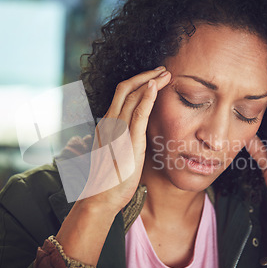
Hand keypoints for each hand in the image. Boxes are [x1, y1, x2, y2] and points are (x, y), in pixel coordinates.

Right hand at [78, 67, 171, 213]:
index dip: (138, 82)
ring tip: (166, 74)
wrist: (100, 198)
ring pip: (132, 96)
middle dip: (146, 75)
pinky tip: (156, 87)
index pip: (121, 94)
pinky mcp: (128, 142)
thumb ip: (122, 138)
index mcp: (106, 124)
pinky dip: (147, 97)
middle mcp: (109, 122)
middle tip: (163, 69)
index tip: (154, 77)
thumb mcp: (115, 152)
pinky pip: (137, 114)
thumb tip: (135, 132)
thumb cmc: (108, 179)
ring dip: (151, 81)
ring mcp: (117, 131)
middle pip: (126, 88)